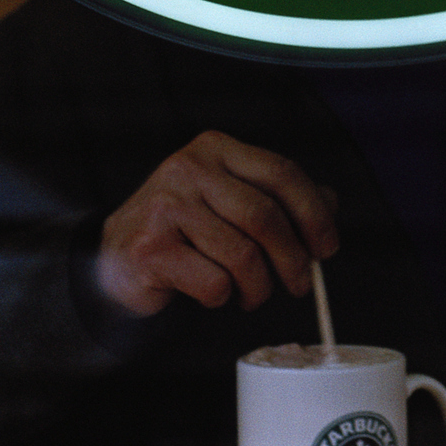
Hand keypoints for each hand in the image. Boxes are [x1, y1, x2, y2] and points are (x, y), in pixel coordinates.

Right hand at [97, 131, 339, 316]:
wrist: (116, 258)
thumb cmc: (184, 230)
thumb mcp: (230, 202)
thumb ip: (278, 198)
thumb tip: (330, 205)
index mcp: (215, 148)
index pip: (281, 172)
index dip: (313, 212)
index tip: (327, 247)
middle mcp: (188, 168)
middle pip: (265, 216)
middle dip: (292, 259)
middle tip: (299, 284)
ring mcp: (165, 206)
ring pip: (242, 255)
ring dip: (258, 286)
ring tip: (252, 294)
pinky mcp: (150, 248)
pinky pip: (213, 282)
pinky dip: (222, 297)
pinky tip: (212, 292)